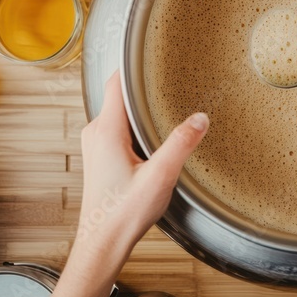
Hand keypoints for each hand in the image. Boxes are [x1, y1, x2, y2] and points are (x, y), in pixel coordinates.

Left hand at [77, 71, 208, 243]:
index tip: (148, 52)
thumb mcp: (160, 177)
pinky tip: (153, 134)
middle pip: (118, 95)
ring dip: (139, 107)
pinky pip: (117, 128)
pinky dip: (135, 124)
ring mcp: (96, 146)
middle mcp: (96, 134)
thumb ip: (180, 144)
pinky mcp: (101, 157)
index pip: (115, 83)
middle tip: (167, 76)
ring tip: (164, 103)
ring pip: (119, 113)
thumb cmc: (123, 214)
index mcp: (107, 131)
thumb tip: (200, 118)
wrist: (102, 243)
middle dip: (142, 85)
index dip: (131, 65)